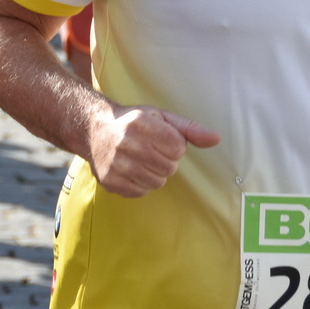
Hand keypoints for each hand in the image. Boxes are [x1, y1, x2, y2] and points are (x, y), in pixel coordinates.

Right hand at [85, 104, 219, 197]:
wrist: (94, 129)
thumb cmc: (133, 122)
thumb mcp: (160, 117)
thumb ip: (189, 128)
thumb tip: (215, 139)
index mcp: (141, 124)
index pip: (178, 148)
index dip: (173, 145)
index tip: (160, 138)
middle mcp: (126, 143)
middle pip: (169, 168)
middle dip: (165, 160)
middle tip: (150, 150)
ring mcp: (116, 164)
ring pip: (157, 182)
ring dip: (154, 173)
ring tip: (140, 159)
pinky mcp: (109, 180)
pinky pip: (141, 191)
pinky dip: (140, 183)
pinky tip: (130, 169)